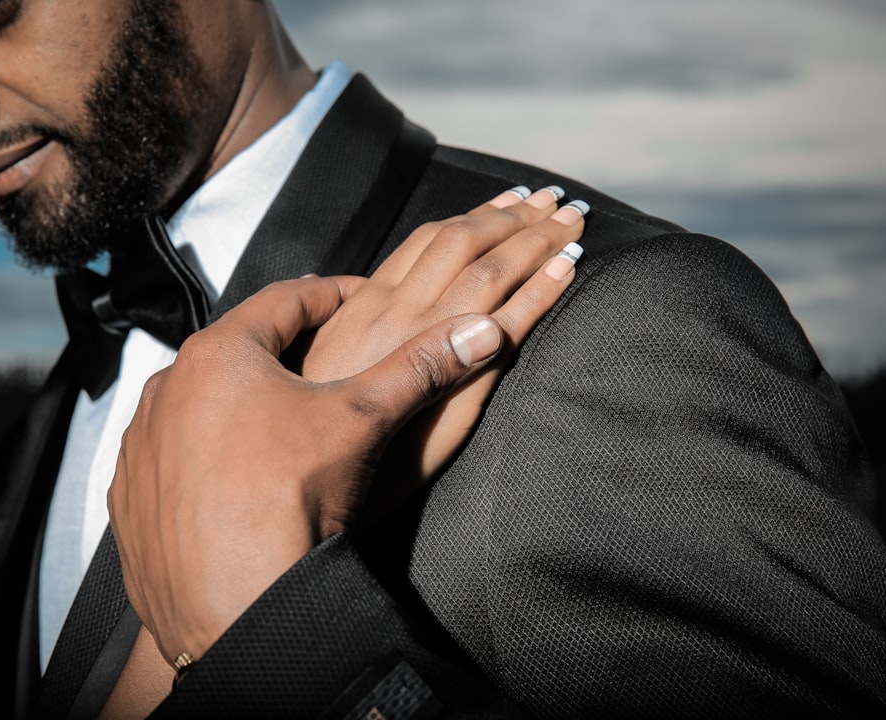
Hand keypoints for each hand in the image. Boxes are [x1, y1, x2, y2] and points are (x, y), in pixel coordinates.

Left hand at [109, 275, 512, 665]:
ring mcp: (140, 448)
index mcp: (217, 355)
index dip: (333, 295)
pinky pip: (170, 462)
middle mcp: (165, 391)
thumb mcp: (362, 421)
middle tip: (328, 362)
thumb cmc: (289, 500)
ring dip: (238, 407)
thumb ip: (420, 367)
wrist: (235, 607)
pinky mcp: (129, 500)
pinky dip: (203, 460)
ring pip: (199, 407)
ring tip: (282, 428)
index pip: (286, 301)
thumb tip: (479, 331)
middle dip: (286, 353)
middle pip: (239, 353)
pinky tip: (236, 482)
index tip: (360, 298)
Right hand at [298, 186, 587, 517]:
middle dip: (516, 218)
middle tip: (554, 199)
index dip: (478, 215)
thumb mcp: (328, 363)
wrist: (312, 476)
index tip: (511, 200)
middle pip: (466, 243)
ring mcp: (426, 343)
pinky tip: (569, 269)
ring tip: (572, 222)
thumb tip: (375, 292)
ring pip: (490, 271)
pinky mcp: (455, 383)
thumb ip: (360, 324)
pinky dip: (542, 290)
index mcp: (366, 303)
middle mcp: (396, 311)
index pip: (431, 239)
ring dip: (537, 240)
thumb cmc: (318, 426)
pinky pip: (508, 323)